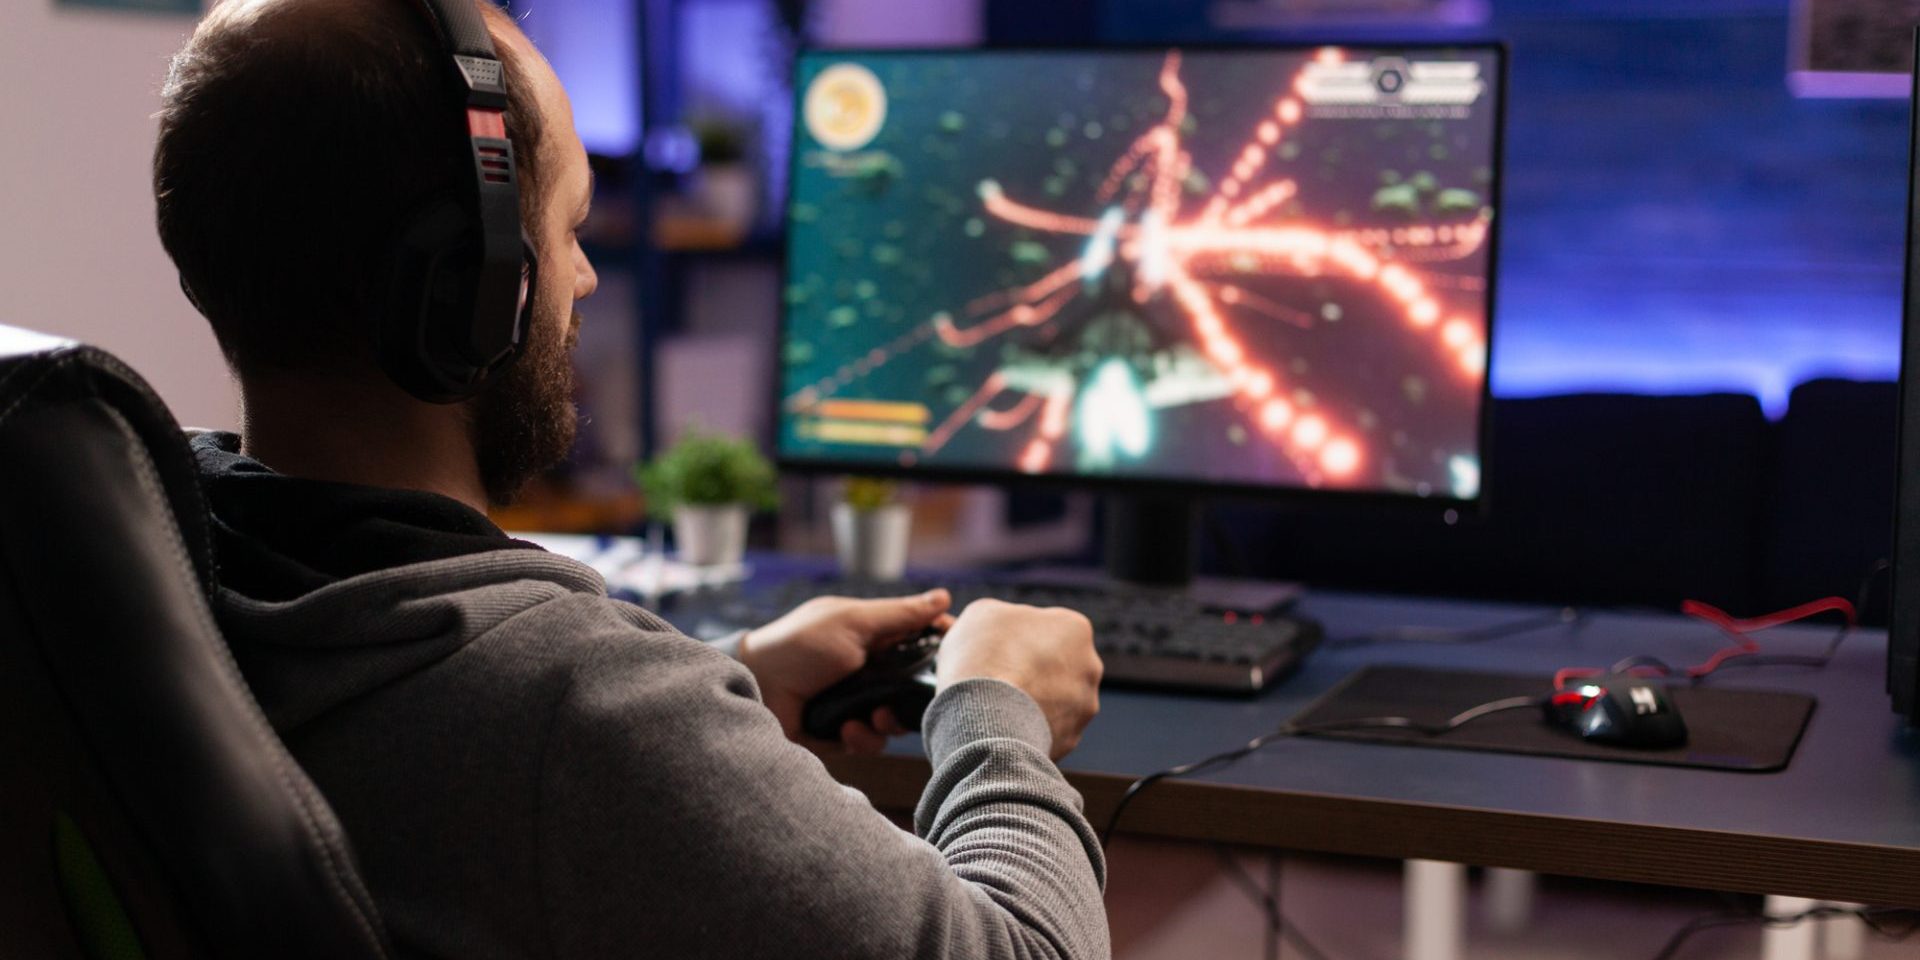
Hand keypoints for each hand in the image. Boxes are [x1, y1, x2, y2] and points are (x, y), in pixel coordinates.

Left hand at [740, 589, 952, 753]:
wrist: (756, 687)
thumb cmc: (800, 645)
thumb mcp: (853, 622)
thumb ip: (900, 614)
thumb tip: (944, 598)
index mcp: (872, 639)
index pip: (918, 643)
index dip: (940, 650)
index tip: (957, 657)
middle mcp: (867, 672)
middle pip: (914, 689)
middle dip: (917, 698)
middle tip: (913, 700)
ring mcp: (855, 704)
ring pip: (895, 720)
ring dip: (888, 722)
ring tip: (873, 718)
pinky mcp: (841, 734)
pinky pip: (870, 742)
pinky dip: (863, 738)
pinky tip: (847, 730)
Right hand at [936, 599, 1101, 759]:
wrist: (984, 717)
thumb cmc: (982, 657)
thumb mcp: (981, 614)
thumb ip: (1002, 615)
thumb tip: (1004, 628)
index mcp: (1075, 628)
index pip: (1049, 628)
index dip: (1019, 636)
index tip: (997, 647)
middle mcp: (1090, 667)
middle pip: (1057, 664)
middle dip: (1033, 669)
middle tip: (998, 676)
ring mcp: (1084, 706)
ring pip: (1056, 699)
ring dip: (1034, 701)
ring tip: (998, 706)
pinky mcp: (1071, 739)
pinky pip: (1049, 729)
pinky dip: (1030, 729)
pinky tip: (1006, 728)